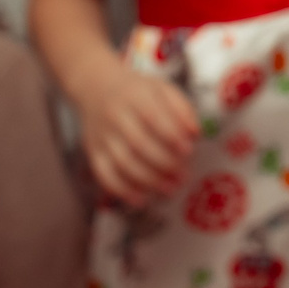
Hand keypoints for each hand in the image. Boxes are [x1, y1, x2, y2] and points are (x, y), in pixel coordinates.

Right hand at [77, 61, 201, 205]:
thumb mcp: (162, 89)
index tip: (189, 151)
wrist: (97, 88)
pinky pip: (105, 175)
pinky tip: (141, 199)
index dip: (172, 136)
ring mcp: (102, 136)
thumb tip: (195, 134)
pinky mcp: (93, 152)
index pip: (153, 117)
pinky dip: (123, 190)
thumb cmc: (138, 92)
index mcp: (135, 96)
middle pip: (139, 144)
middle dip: (164, 164)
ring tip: (170, 189)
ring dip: (149, 180)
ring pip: (123, 163)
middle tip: (183, 176)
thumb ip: (182, 109)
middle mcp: (115, 116)